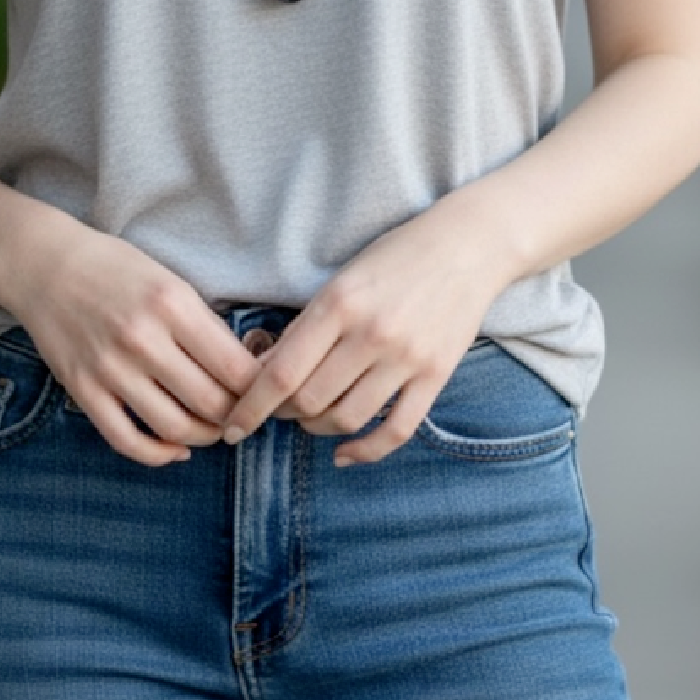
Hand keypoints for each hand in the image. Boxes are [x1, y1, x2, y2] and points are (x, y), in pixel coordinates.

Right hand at [0, 220, 260, 466]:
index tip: (267, 393)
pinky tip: (175, 448)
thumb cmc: (116, 270)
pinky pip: (127, 440)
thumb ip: (204, 325)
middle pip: (210, 404)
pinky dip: (158, 454)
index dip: (260, 390)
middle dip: (236, 417)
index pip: (235, 368)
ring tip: (213, 430)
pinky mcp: (83, 390)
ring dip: (203, 438)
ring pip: (174, 428)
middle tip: (244, 416)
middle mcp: (143, 339)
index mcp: (172, 305)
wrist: (46, 265)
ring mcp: (110, 369)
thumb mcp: (171, 281)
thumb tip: (245, 370)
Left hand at [221, 208, 508, 466]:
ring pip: (347, 419)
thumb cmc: (395, 257)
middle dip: (283, 414)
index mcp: (339, 303)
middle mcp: (371, 334)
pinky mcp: (436, 376)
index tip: (232, 426)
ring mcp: (406, 358)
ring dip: (317, 429)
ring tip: (310, 420)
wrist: (468, 245)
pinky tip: (344, 453)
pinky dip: (365, 451)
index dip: (250, 408)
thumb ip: (307, 326)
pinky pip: (396, 430)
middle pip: (309, 401)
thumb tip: (265, 372)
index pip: (281, 373)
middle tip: (277, 410)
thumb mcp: (342, 279)